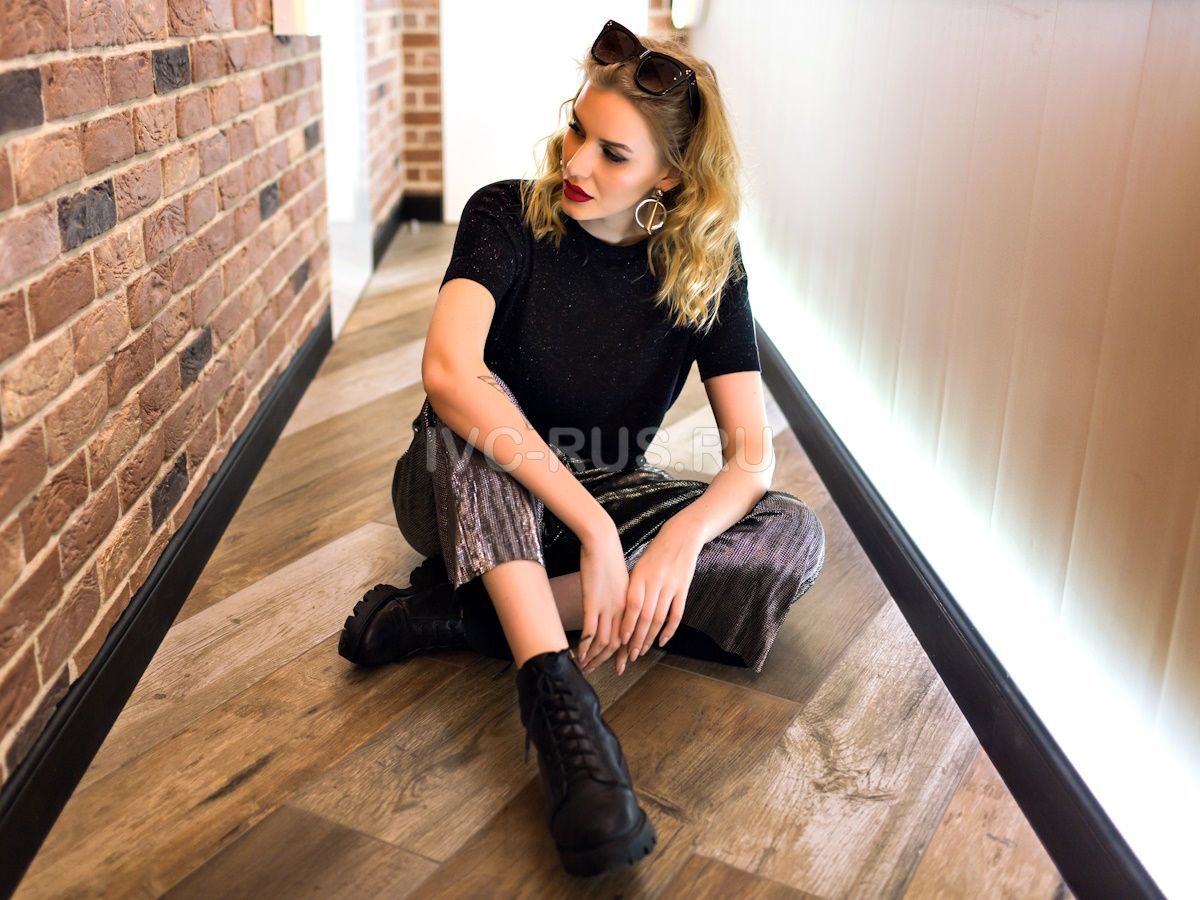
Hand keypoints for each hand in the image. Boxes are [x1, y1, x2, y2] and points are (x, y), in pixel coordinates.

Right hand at [576, 523, 629, 673]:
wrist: (602, 541)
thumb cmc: (608, 557)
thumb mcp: (619, 580)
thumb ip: (618, 596)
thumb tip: (613, 605)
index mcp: (630, 605)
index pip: (628, 635)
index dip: (624, 653)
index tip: (620, 665)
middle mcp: (621, 610)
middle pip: (616, 643)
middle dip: (607, 661)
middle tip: (597, 671)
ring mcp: (607, 607)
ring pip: (603, 641)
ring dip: (594, 657)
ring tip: (585, 667)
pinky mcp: (592, 603)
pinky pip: (590, 631)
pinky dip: (585, 646)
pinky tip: (578, 654)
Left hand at [612, 522, 702, 673]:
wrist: (681, 535)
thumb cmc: (655, 552)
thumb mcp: (639, 566)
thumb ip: (632, 587)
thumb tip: (621, 613)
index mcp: (640, 576)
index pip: (633, 605)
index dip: (627, 624)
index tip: (621, 641)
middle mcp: (655, 582)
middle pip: (645, 616)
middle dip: (637, 638)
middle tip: (630, 655)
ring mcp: (671, 586)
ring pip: (660, 618)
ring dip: (651, 638)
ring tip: (643, 651)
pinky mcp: (684, 589)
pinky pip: (677, 614)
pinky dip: (670, 629)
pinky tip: (663, 641)